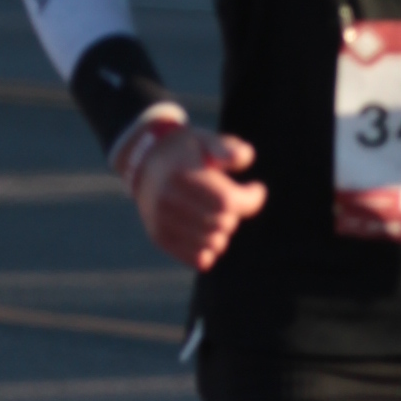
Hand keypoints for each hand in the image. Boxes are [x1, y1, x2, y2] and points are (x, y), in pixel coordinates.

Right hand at [132, 122, 267, 270]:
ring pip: (214, 244)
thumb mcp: (206, 140)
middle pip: (223, 223)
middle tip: (228, 198)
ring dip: (223, 231)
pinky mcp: (160, 238)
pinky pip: (200, 260)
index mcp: (181, 175)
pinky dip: (210, 248)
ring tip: (216, 213)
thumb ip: (227, 148)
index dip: (250, 199)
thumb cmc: (186, 152)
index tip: (256, 189)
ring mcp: (162, 222)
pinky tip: (208, 230)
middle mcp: (167, 201)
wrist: (145, 163)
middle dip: (235, 213)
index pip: (226, 201)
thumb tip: (244, 158)